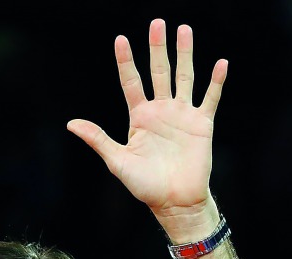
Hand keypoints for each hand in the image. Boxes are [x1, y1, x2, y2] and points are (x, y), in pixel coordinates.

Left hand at [67, 19, 226, 240]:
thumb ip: (98, 139)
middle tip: (157, 22)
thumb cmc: (145, 186)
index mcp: (140, 117)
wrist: (174, 202)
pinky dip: (215, 82)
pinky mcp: (202, 124)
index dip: (126, 62)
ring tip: (183, 30)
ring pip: (184, 77)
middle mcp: (161, 111)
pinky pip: (210, 98)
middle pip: (159, 72)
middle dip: (157, 47)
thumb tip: (71, 124)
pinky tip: (220, 63)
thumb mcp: (117, 162)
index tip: (120, 40)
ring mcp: (182, 115)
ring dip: (184, 54)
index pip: (131, 83)